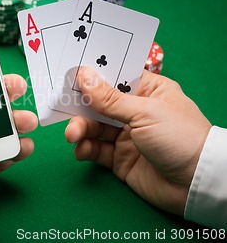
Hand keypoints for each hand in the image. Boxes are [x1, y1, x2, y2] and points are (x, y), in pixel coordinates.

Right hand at [65, 67, 210, 214]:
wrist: (196, 184)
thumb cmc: (178, 136)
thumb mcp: (144, 112)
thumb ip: (110, 98)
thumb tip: (83, 75)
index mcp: (148, 91)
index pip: (116, 77)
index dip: (93, 75)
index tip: (70, 72)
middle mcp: (135, 111)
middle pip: (99, 103)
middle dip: (81, 106)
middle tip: (63, 108)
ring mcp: (127, 136)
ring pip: (94, 127)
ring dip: (80, 129)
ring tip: (73, 136)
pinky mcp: (120, 159)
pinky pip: (96, 150)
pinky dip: (85, 149)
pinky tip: (81, 150)